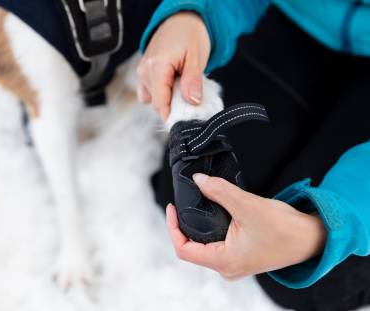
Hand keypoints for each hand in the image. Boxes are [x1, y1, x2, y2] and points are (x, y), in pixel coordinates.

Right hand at [137, 12, 209, 119]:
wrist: (181, 19)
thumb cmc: (190, 35)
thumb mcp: (197, 57)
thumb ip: (193, 81)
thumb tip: (191, 101)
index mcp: (157, 67)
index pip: (159, 103)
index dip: (173, 114)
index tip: (186, 116)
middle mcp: (145, 71)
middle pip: (156, 103)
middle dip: (173, 105)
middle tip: (189, 93)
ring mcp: (142, 72)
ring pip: (152, 99)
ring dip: (167, 98)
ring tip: (181, 85)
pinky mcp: (143, 72)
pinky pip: (148, 92)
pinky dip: (160, 93)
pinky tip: (172, 85)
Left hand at [166, 173, 326, 279]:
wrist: (312, 238)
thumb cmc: (285, 228)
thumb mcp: (248, 206)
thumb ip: (220, 192)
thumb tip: (198, 180)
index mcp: (225, 262)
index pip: (184, 249)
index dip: (172, 227)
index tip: (172, 207)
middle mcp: (227, 268)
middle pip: (192, 247)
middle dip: (184, 225)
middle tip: (183, 202)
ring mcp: (234, 264)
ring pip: (204, 245)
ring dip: (197, 226)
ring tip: (197, 204)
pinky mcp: (241, 256)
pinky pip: (216, 244)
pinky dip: (210, 228)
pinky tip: (213, 212)